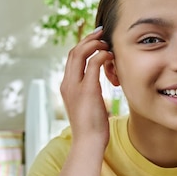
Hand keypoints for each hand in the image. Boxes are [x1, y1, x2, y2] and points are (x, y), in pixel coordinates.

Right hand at [60, 28, 111, 148]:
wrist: (88, 143)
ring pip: (80, 54)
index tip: (96, 39)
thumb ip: (89, 93)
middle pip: (73, 52)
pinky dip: (101, 55)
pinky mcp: (87, 90)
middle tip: (102, 32)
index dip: (83, 45)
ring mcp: (75, 86)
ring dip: (94, 44)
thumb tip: (97, 88)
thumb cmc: (92, 128)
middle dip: (88, 39)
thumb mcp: (88, 106)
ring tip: (106, 41)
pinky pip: (93, 64)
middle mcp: (67, 84)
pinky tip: (110, 55)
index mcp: (66, 87)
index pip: (71, 59)